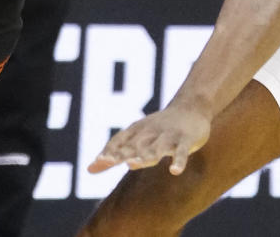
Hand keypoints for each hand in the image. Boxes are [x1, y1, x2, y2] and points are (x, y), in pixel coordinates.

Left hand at [88, 104, 211, 175]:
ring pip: (156, 147)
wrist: (191, 108)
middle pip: (135, 144)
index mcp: (137, 131)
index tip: (98, 161)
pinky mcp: (186, 139)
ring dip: (145, 155)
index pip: (120, 140)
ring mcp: (168, 135)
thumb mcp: (137, 138)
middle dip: (123, 153)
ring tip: (133, 164)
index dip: (110, 150)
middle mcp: (150, 132)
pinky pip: (182, 151)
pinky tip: (174, 171)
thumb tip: (89, 170)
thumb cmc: (159, 128)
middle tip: (110, 161)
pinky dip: (178, 160)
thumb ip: (115, 154)